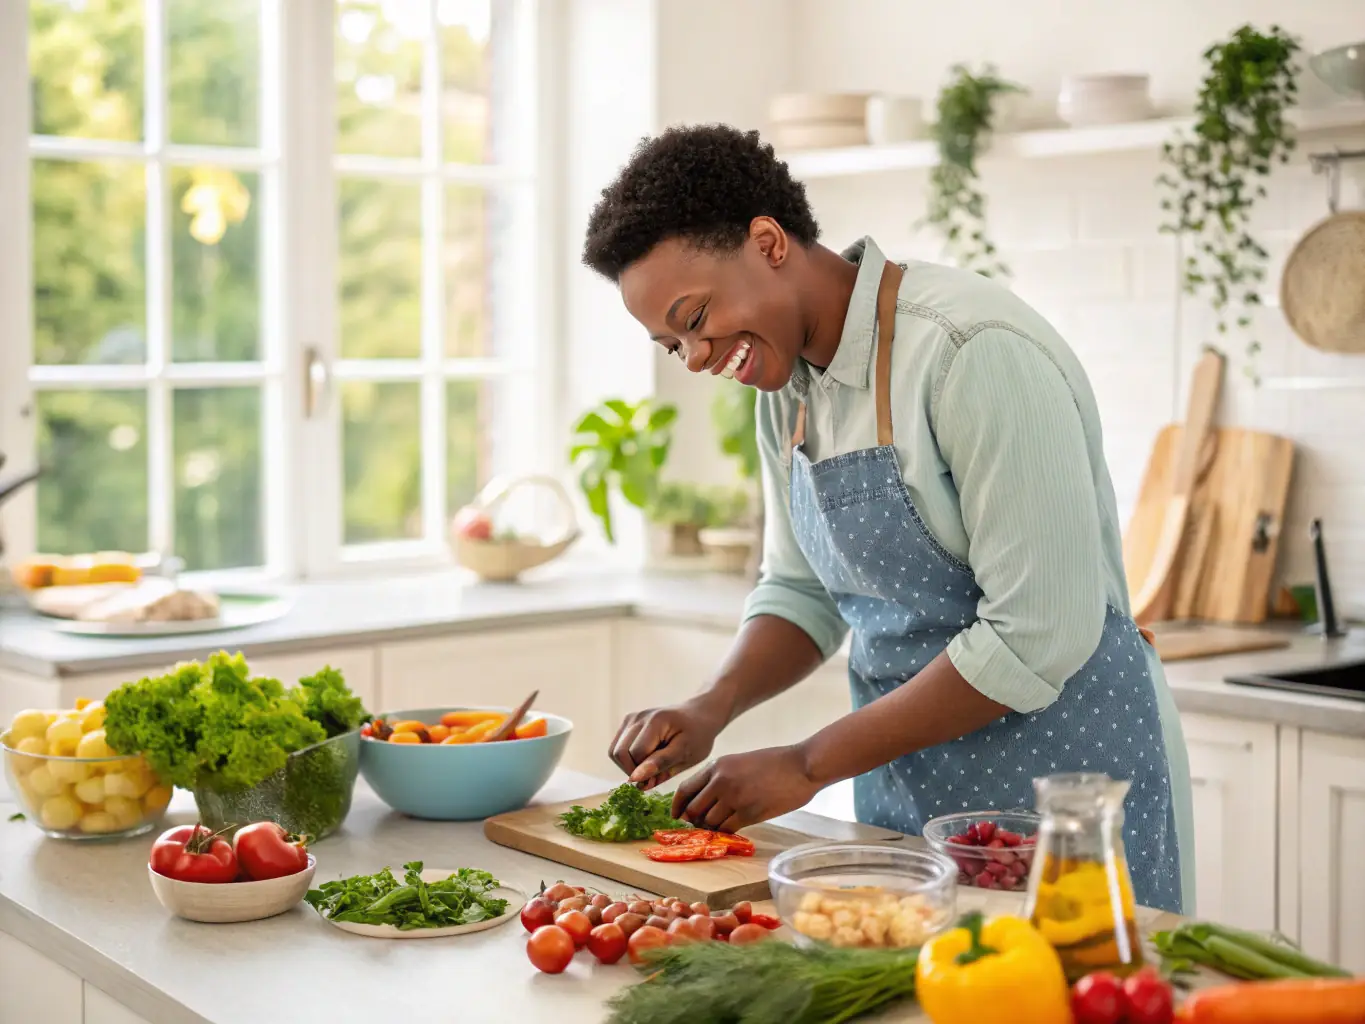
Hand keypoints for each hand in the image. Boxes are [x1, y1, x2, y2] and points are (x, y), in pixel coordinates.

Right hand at [609, 696, 726, 790]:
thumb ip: (660, 764)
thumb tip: (634, 779)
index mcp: (656, 721)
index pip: (636, 755)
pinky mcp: (628, 722)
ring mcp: (631, 717)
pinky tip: (646, 760)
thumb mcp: (686, 752)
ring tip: (650, 768)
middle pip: (620, 753)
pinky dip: (627, 759)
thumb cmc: (697, 736)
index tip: (659, 780)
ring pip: (614, 752)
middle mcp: (638, 716)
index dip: (644, 773)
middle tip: (653, 777)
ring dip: (629, 766)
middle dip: (633, 771)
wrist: (699, 715)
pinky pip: (617, 747)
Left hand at [671, 746, 819, 831]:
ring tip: (723, 824)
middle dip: (695, 820)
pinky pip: (727, 829)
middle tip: (703, 825)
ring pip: (709, 822)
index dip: (678, 806)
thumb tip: (705, 800)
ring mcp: (734, 798)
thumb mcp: (740, 762)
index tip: (677, 816)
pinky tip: (734, 827)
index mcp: (717, 766)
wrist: (801, 765)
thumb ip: (720, 778)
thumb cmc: (774, 763)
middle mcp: (720, 781)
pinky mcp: (749, 813)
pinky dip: (727, 831)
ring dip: (712, 827)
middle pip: (693, 810)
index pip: (685, 789)